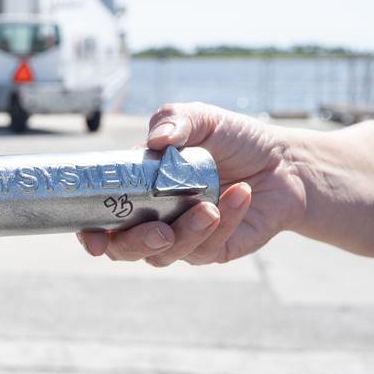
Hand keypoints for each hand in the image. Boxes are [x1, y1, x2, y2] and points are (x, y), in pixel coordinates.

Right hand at [77, 102, 307, 264]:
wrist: (283, 161)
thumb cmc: (234, 139)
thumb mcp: (201, 118)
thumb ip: (175, 121)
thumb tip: (156, 142)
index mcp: (136, 190)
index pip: (100, 219)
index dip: (90, 234)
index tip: (93, 238)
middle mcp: (152, 219)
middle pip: (125, 250)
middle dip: (135, 245)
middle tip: (159, 231)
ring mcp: (182, 239)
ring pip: (165, 255)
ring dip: (185, 235)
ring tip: (211, 208)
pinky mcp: (213, 250)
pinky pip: (206, 249)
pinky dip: (223, 222)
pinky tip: (240, 195)